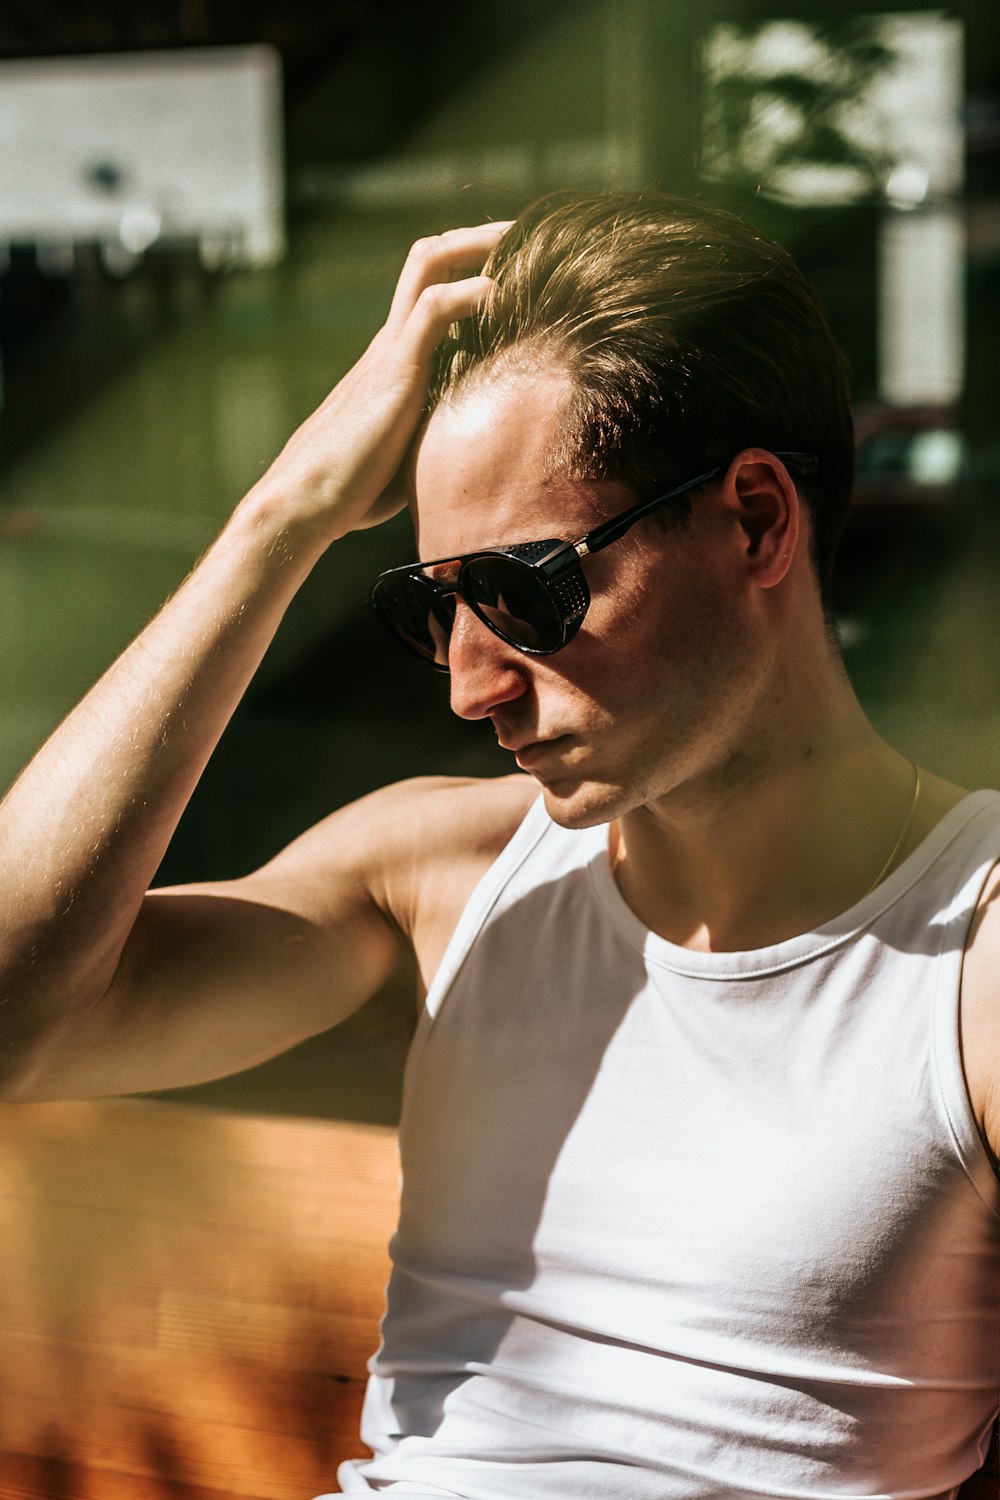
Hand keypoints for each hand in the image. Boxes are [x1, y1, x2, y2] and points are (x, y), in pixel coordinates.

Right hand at [249, 221, 511, 541]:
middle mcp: (390, 341)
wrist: (306, 500)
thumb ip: (436, 431)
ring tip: (519, 238)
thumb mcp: (407, 452)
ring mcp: (390, 350)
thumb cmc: (352, 490)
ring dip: (476, 244)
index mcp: (394, 358)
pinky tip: (502, 290)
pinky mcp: (393, 369)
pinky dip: (470, 292)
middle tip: (526, 231)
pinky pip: (432, 310)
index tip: (516, 264)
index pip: (431, 287)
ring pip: (428, 264)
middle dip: (479, 237)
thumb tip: (479, 447)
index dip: (470, 266)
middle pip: (429, 257)